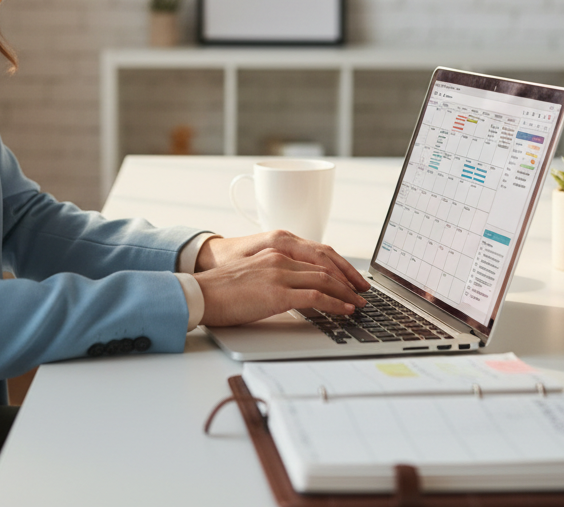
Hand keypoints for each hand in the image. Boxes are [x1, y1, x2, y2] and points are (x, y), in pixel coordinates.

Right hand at [195, 230, 370, 293]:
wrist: (200, 294)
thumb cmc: (221, 291)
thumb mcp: (252, 277)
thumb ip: (273, 278)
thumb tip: (292, 295)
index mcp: (274, 252)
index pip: (315, 257)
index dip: (337, 269)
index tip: (350, 280)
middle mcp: (279, 258)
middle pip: (325, 267)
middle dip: (348, 281)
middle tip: (362, 292)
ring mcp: (279, 274)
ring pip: (325, 280)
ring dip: (346, 293)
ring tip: (358, 304)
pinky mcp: (277, 293)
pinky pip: (315, 297)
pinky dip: (335, 304)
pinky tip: (344, 310)